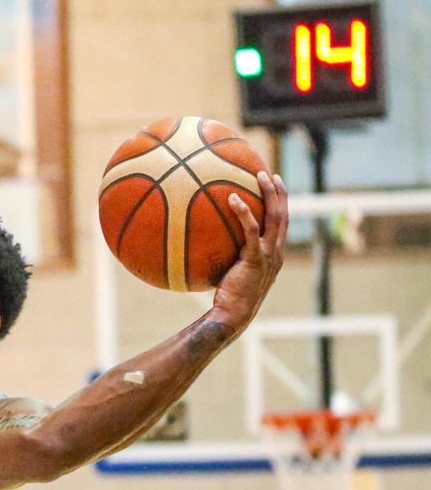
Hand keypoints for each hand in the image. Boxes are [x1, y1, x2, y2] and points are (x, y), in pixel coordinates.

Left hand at [210, 172, 287, 328]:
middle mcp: (276, 253)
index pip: (281, 224)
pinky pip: (251, 231)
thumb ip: (228, 255)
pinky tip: (232, 198)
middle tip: (269, 173)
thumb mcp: (231, 272)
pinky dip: (244, 212)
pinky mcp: (255, 259)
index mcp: (273, 255)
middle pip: (283, 215)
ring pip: (275, 218)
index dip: (281, 204)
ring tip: (259, 176)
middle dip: (278, 192)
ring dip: (269, 194)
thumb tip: (206, 240)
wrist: (232, 315)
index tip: (274, 185)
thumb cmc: (227, 297)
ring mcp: (268, 256)